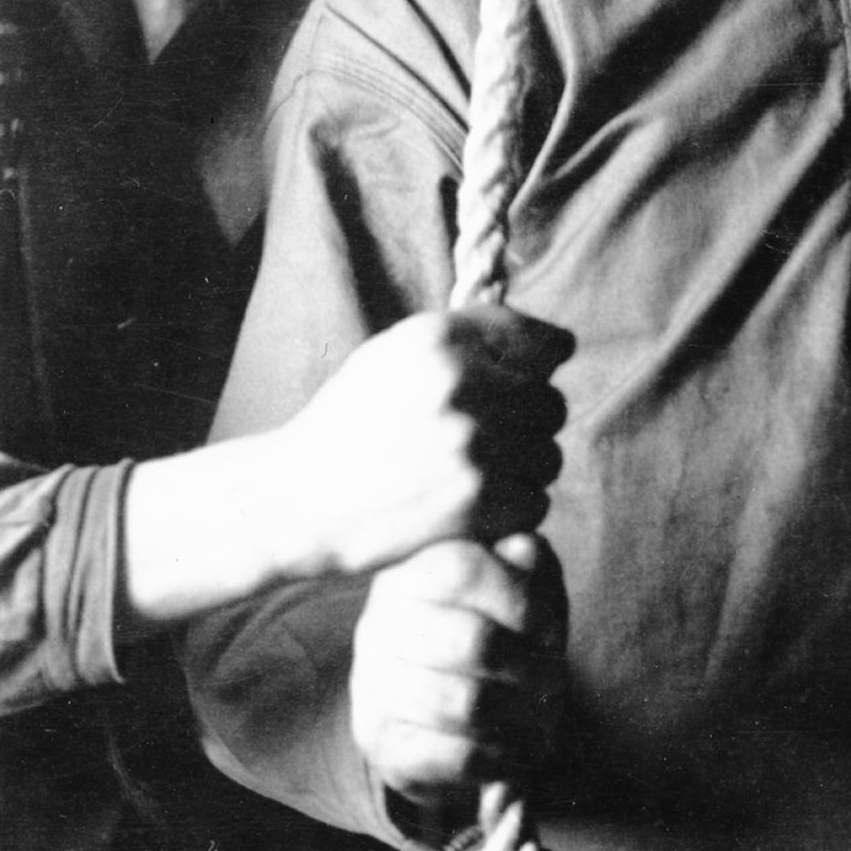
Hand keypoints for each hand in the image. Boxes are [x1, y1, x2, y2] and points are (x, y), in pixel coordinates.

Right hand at [269, 311, 568, 581]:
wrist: (294, 500)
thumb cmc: (350, 426)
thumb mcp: (393, 358)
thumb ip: (466, 343)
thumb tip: (556, 348)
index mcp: (439, 338)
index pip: (539, 341)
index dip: (546, 362)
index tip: (540, 375)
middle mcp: (460, 383)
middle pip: (551, 402)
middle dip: (530, 424)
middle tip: (491, 442)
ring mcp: (470, 443)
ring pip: (549, 456)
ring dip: (524, 471)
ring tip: (477, 476)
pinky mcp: (474, 501)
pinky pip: (536, 501)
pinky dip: (512, 512)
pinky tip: (474, 509)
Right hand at [348, 534, 568, 818]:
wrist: (442, 702)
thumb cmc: (494, 624)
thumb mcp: (518, 579)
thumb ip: (526, 560)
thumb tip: (525, 549)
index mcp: (411, 567)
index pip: (463, 571)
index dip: (523, 601)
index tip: (550, 627)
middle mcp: (380, 622)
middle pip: (473, 643)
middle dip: (533, 666)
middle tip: (555, 678)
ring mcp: (373, 685)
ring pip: (466, 704)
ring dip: (523, 714)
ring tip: (542, 714)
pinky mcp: (382, 744)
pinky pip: (456, 755)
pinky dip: (502, 755)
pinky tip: (516, 746)